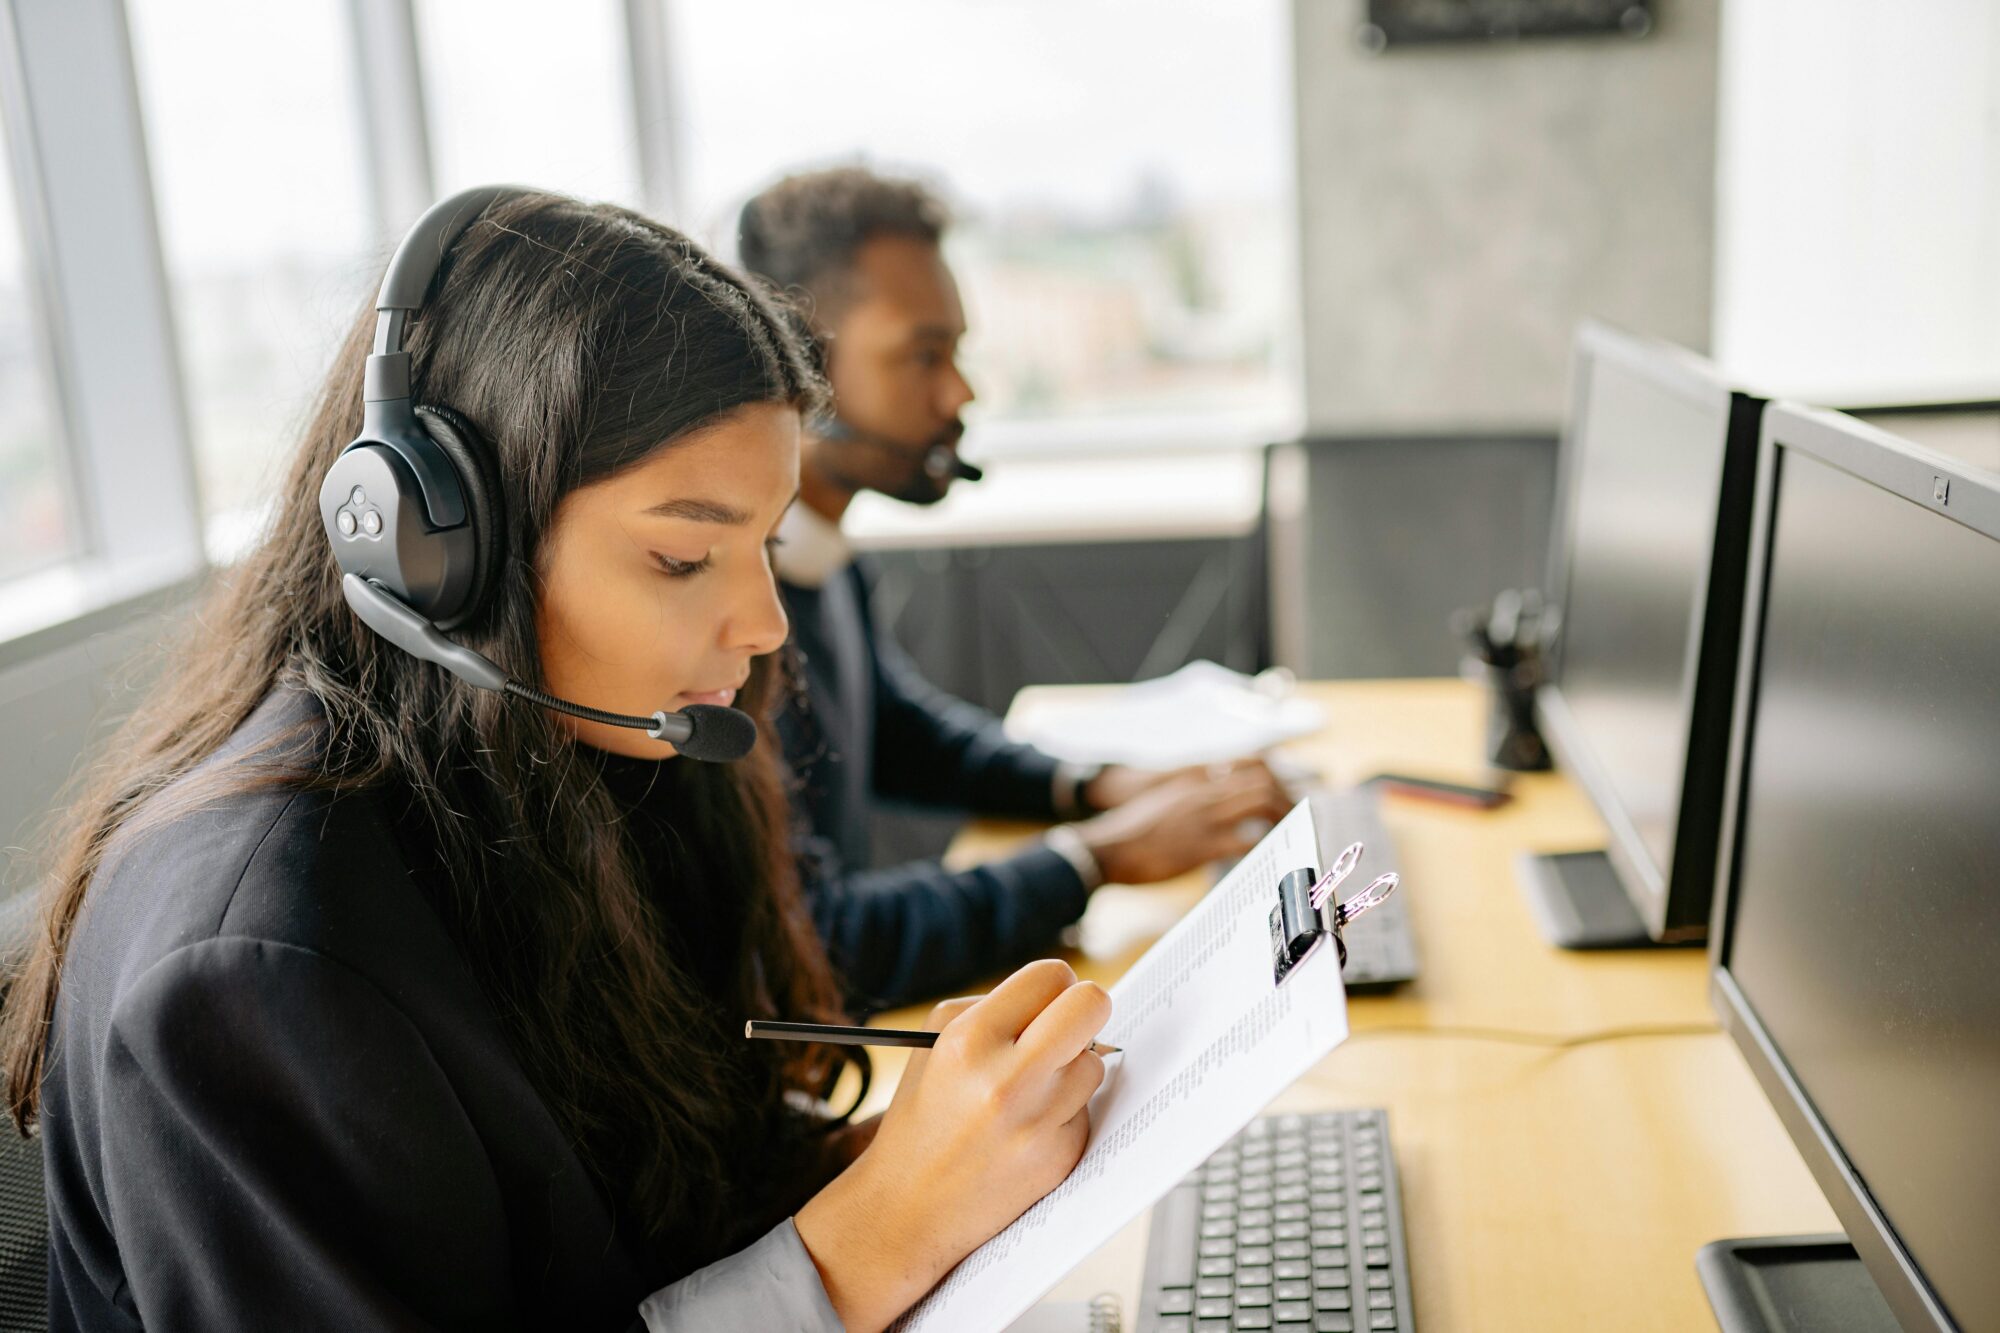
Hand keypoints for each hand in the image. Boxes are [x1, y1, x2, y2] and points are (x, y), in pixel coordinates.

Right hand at [793, 960, 1111, 1331]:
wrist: (909, 1209)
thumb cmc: (923, 1116)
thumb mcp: (935, 1045)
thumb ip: (995, 1009)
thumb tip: (1059, 996)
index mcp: (969, 1041)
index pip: (1050, 976)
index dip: (1054, 985)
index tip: (1048, 1001)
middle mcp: (1006, 1081)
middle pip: (1091, 1006)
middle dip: (1085, 1009)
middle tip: (1071, 1025)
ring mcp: (1037, 1124)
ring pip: (1094, 1063)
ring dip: (1071, 1069)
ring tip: (1030, 1091)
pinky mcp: (1059, 1158)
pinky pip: (1086, 1110)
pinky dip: (1064, 1112)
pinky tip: (1026, 1130)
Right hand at [1072, 764, 1293, 884]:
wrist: (1105, 848)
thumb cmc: (1132, 830)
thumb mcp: (1163, 800)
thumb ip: (1190, 795)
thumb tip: (1216, 801)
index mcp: (1193, 778)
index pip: (1248, 762)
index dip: (1274, 775)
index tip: (1284, 791)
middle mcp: (1202, 791)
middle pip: (1262, 780)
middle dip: (1286, 797)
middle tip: (1295, 816)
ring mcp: (1203, 817)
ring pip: (1261, 802)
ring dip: (1282, 816)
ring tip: (1289, 833)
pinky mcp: (1200, 846)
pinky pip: (1245, 839)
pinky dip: (1263, 844)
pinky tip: (1268, 854)